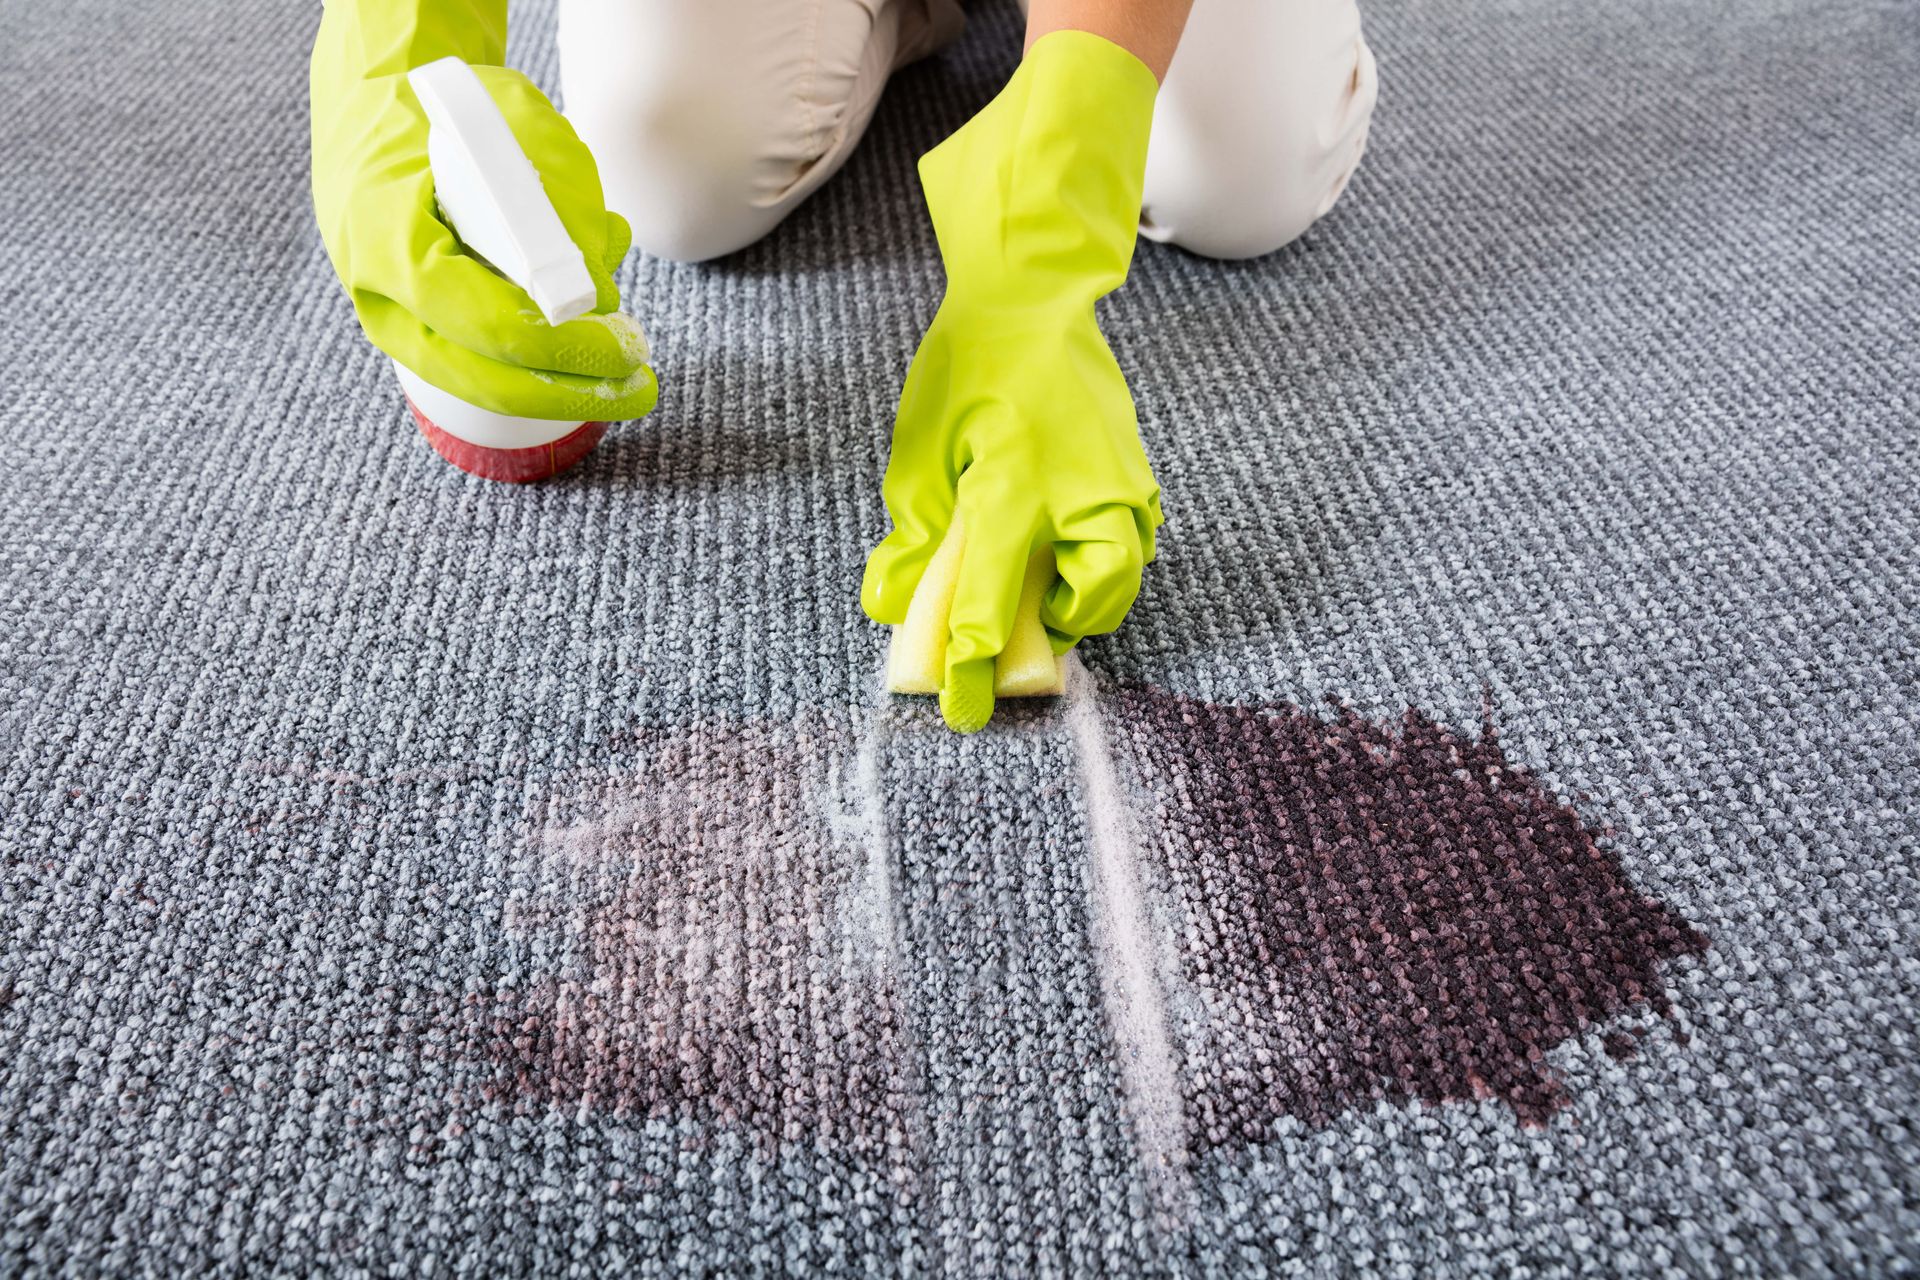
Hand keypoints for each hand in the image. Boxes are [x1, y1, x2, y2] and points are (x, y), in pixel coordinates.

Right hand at [312, 28, 655, 421]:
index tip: (625, 349)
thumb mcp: (518, 125)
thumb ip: (563, 202)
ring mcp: (391, 316)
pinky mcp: (416, 324)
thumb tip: (600, 295)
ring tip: (620, 355)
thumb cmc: (449, 105)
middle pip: (482, 379)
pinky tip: (585, 315)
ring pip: (482, 379)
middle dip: (570, 392)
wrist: (379, 98)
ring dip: (559, 377)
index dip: (565, 348)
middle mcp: (379, 292)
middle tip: (639, 388)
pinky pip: (482, 358)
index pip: (488, 323)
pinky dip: (539, 350)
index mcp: (388, 234)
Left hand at [860, 31, 1164, 732]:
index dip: (972, 667)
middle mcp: (1081, 495)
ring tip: (1036, 593)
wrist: (1034, 300)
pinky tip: (1059, 551)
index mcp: (1012, 488)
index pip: (991, 604)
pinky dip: (1100, 568)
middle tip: (1011, 637)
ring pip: (1121, 582)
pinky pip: (1130, 547)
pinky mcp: (1135, 478)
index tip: (962, 711)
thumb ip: (912, 536)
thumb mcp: (919, 453)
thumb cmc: (967, 370)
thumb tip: (895, 605)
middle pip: (1091, 608)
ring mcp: (1120, 485)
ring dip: (1080, 605)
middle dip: (1052, 639)